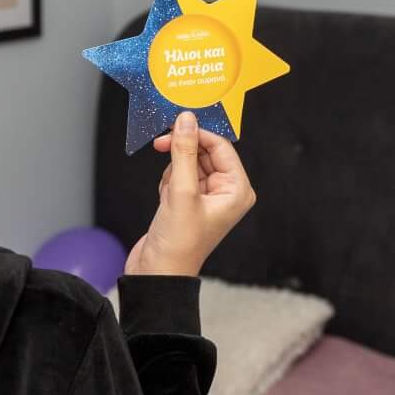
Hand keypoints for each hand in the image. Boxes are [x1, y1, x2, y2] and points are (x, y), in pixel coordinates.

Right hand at [123, 112, 254, 279]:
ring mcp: (207, 198)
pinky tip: (165, 200)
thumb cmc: (178, 243)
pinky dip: (168, 182)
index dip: (198, 132)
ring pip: (189, 163)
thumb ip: (184, 151)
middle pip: (205, 152)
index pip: (221, 147)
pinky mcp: (188, 202)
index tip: (176, 122)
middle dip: (183, 152)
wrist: (158, 274)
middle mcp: (226, 193)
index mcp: (237, 190)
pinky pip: (179, 176)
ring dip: (174, 171)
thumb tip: (185, 120)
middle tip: (162, 144)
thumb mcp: (181, 191)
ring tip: (168, 194)